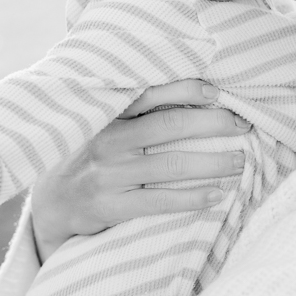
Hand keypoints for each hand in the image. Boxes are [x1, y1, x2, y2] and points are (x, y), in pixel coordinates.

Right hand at [31, 80, 248, 261]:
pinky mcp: (111, 206)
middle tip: (243, 125)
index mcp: (108, 114)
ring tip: (240, 162)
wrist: (52, 202)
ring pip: (171, 165)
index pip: (151, 93)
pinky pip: (160, 201)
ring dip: (212, 163)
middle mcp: (108, 140)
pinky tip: (218, 195)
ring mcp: (109, 174)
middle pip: (169, 126)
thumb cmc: (90, 155)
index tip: (218, 92)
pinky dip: (193, 198)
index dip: (187, 90)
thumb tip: (192, 89)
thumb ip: (132, 107)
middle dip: (212, 124)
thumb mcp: (102, 124)